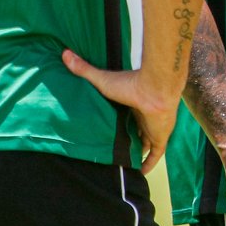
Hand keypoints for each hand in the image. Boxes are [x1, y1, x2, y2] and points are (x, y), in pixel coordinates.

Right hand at [61, 50, 174, 173]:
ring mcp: (154, 128)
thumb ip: (84, 69)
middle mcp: (144, 116)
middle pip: (136, 130)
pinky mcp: (161, 137)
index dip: (119, 123)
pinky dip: (149, 163)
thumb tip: (64, 53)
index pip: (126, 116)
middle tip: (114, 150)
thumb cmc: (130, 84)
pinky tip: (141, 172)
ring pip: (146, 143)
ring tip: (124, 162)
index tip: (108, 131)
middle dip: (128, 139)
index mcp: (133, 104)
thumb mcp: (102, 80)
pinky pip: (156, 155)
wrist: (155, 89)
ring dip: (138, 152)